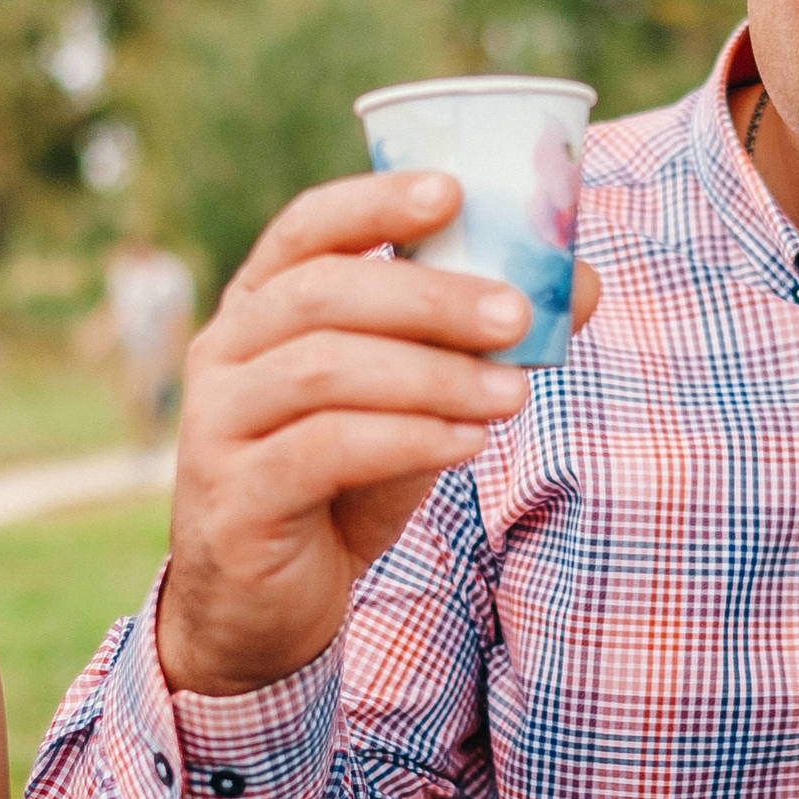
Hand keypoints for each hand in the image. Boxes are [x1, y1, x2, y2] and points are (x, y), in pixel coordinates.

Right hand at [156, 171, 599, 695]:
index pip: (307, 228)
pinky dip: (406, 439)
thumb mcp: (412, 403)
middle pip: (322, 293)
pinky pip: (322, 449)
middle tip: (519, 315)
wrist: (263, 607)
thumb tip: (581, 286)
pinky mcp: (234, 498)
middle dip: (431, 298)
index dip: (375, 202)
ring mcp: (217, 424)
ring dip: (433, 375)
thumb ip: (471, 347)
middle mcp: (225, 352)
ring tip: (513, 393)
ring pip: (325, 369)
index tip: (453, 191)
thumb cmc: (341, 483)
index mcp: (260, 307)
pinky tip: (466, 444)